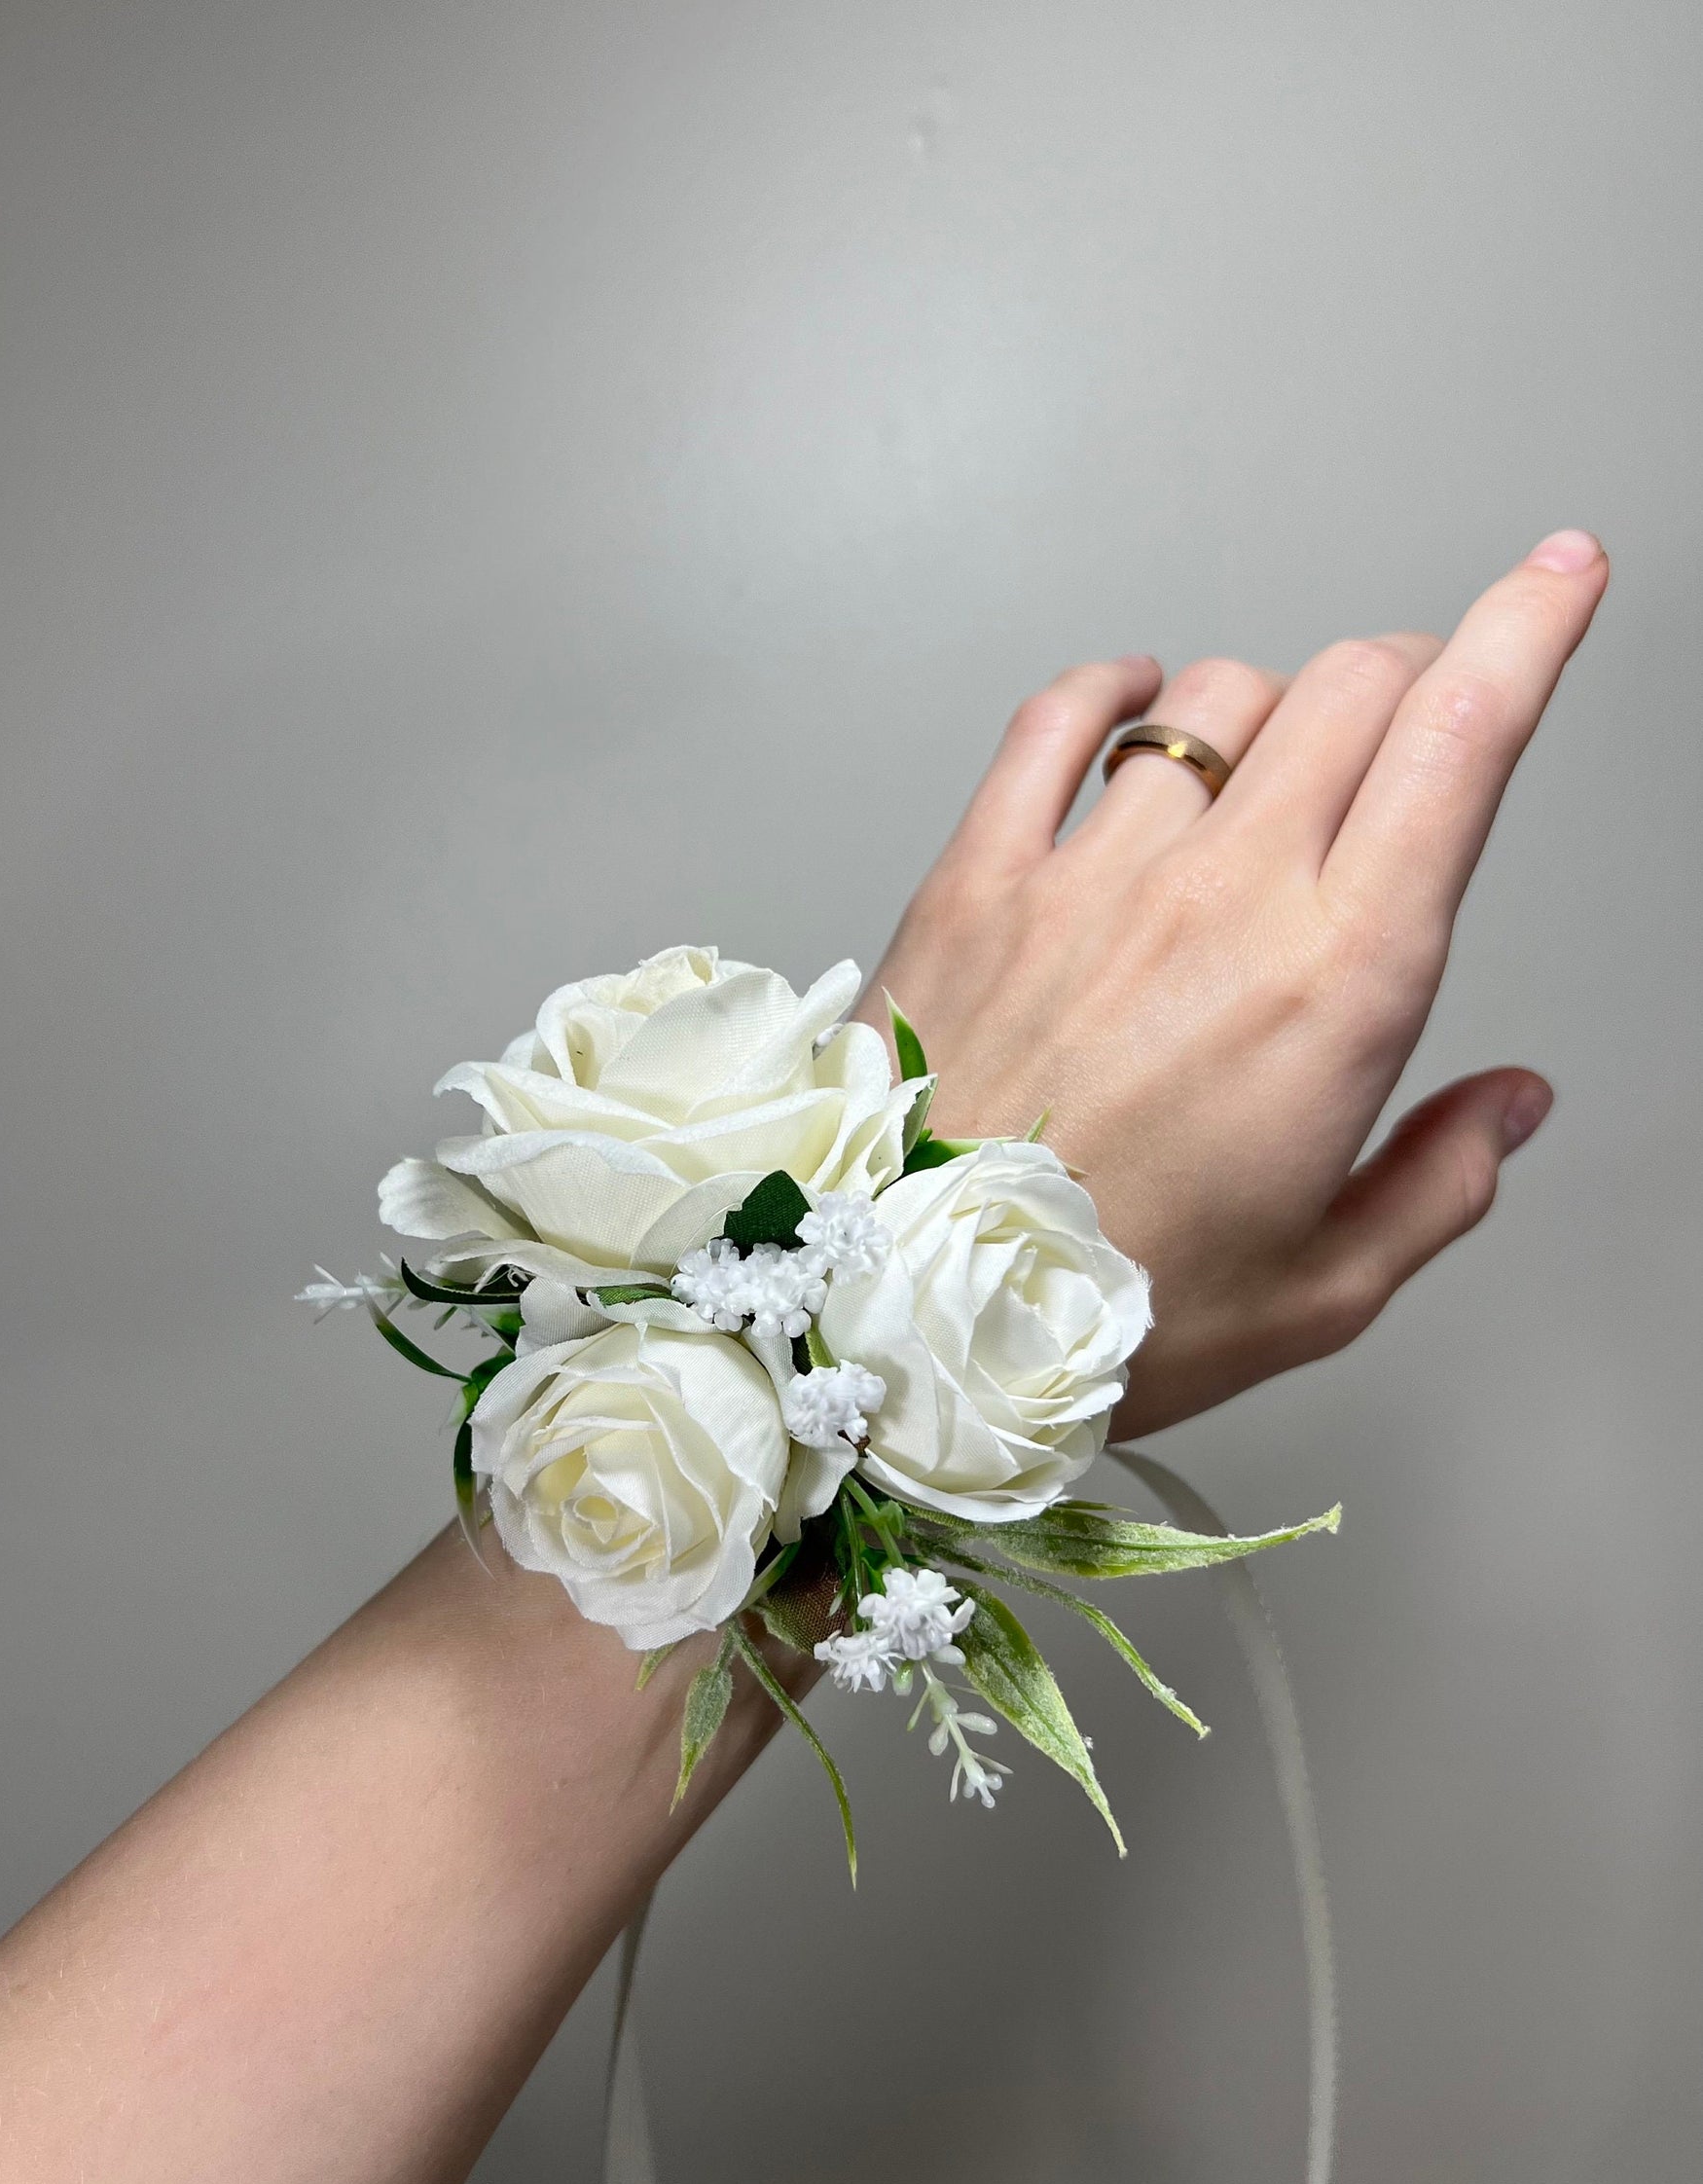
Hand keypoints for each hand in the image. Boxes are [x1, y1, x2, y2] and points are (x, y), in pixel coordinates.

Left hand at [869, 530, 1607, 1435]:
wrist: (907, 1322)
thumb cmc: (1110, 1314)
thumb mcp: (1322, 1288)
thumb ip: (1438, 1182)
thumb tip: (1510, 1105)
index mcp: (1336, 986)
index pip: (1459, 741)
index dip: (1526, 631)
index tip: (1561, 576)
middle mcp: (1221, 899)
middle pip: (1352, 690)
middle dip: (1408, 678)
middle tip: (1409, 727)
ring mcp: (1090, 874)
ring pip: (1218, 696)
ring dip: (1271, 711)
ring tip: (1265, 775)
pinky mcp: (979, 878)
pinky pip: (1056, 720)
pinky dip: (1113, 687)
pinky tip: (1131, 702)